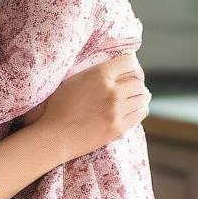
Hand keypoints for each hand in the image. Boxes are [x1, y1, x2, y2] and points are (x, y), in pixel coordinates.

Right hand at [34, 53, 149, 159]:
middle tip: (133, 85)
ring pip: (142, 97)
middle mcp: (112, 90)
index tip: (129, 70)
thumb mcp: (74, 80)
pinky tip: (136, 109)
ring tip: (137, 97)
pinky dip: (141, 109)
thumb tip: (111, 69)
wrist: (55, 136)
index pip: (129, 63)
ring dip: (141, 95)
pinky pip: (140, 114)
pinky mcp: (118, 127)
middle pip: (138, 81)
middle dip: (136, 81)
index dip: (130, 65)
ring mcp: (117, 109)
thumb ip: (94, 73)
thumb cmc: (58, 107)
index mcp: (100, 74)